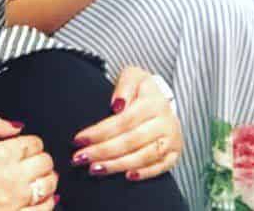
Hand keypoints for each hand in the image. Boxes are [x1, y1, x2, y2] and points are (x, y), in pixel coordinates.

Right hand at [0, 115, 57, 209]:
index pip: (35, 143)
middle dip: (40, 159)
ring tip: (37, 179)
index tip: (24, 146)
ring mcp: (11, 205)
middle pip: (45, 164)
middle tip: (32, 161)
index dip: (31, 142)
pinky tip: (37, 200)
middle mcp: (10, 180)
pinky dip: (45, 204)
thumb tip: (16, 126)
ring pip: (49, 188)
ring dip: (46, 181)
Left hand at [71, 67, 182, 181]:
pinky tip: (125, 176)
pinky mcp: (174, 154)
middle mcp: (165, 122)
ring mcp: (171, 140)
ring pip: (143, 157)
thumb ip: (124, 86)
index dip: (101, 132)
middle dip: (103, 151)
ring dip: (117, 165)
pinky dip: (143, 173)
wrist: (163, 101)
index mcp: (154, 102)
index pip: (124, 121)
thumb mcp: (133, 76)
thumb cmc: (142, 90)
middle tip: (80, 158)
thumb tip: (117, 105)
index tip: (79, 139)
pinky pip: (159, 168)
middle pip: (131, 141)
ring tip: (94, 169)